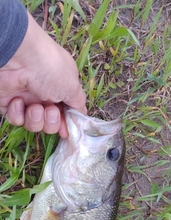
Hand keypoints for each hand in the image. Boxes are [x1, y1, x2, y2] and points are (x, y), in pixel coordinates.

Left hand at [0, 12, 86, 137]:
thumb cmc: (51, 68)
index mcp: (60, 89)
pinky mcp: (9, 103)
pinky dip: (18, 114)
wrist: (20, 58)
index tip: (66, 131)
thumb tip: (82, 115)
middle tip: (49, 110)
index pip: (65, 113)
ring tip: (34, 107)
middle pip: (50, 123)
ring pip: (34, 124)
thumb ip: (78, 104)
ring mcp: (26, 99)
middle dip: (51, 122)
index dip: (65, 124)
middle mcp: (44, 94)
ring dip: (36, 119)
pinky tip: (18, 101)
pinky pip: (16, 120)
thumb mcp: (73, 86)